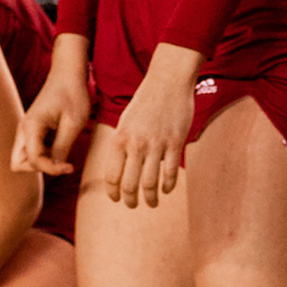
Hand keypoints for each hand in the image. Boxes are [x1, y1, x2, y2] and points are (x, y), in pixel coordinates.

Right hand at [12, 33, 90, 175]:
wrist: (69, 73)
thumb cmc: (73, 94)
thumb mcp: (73, 123)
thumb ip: (62, 147)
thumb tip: (56, 169)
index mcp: (31, 127)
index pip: (33, 160)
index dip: (51, 169)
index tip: (70, 166)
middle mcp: (24, 129)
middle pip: (18, 164)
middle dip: (38, 168)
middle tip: (61, 161)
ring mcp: (26, 129)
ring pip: (23, 158)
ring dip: (41, 162)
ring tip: (63, 152)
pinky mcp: (32, 129)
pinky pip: (31, 150)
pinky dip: (43, 155)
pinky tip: (61, 145)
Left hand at [104, 43, 200, 207]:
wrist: (168, 81)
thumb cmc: (145, 102)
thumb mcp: (125, 122)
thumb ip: (121, 145)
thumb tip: (120, 170)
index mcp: (120, 139)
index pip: (111, 177)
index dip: (113, 193)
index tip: (116, 199)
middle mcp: (136, 145)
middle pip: (130, 185)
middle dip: (130, 200)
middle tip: (133, 205)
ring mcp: (157, 145)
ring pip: (150, 183)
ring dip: (150, 199)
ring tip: (151, 203)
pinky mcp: (175, 143)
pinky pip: (170, 172)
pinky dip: (168, 185)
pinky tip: (167, 189)